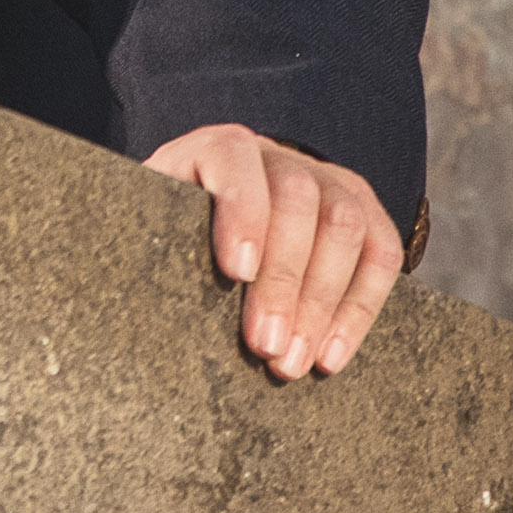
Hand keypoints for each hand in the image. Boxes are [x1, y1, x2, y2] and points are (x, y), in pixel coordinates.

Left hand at [140, 123, 403, 381]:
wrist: (217, 224)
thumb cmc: (173, 237)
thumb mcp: (152, 230)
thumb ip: (146, 245)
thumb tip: (129, 304)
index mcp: (215, 149)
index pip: (233, 158)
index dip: (240, 211)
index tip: (235, 272)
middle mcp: (277, 155)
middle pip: (297, 200)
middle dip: (284, 280)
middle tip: (264, 347)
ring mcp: (327, 179)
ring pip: (344, 226)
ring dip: (322, 303)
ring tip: (292, 363)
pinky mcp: (365, 213)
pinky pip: (382, 254)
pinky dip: (360, 310)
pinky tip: (330, 357)